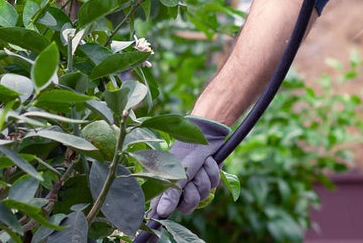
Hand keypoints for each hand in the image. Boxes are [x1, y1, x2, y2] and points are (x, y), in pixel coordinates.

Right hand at [134, 116, 229, 242]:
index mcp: (166, 185)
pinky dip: (213, 173)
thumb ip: (172, 192)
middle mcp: (179, 187)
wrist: (207, 131)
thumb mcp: (180, 170)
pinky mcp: (206, 178)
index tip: (148, 240)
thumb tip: (161, 214)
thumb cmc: (189, 148)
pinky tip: (210, 161)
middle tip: (192, 177)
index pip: (158, 211)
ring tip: (201, 164)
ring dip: (205, 179)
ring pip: (203, 195)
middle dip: (194, 190)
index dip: (156, 223)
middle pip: (188, 206)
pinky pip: (214, 185)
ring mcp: (193, 183)